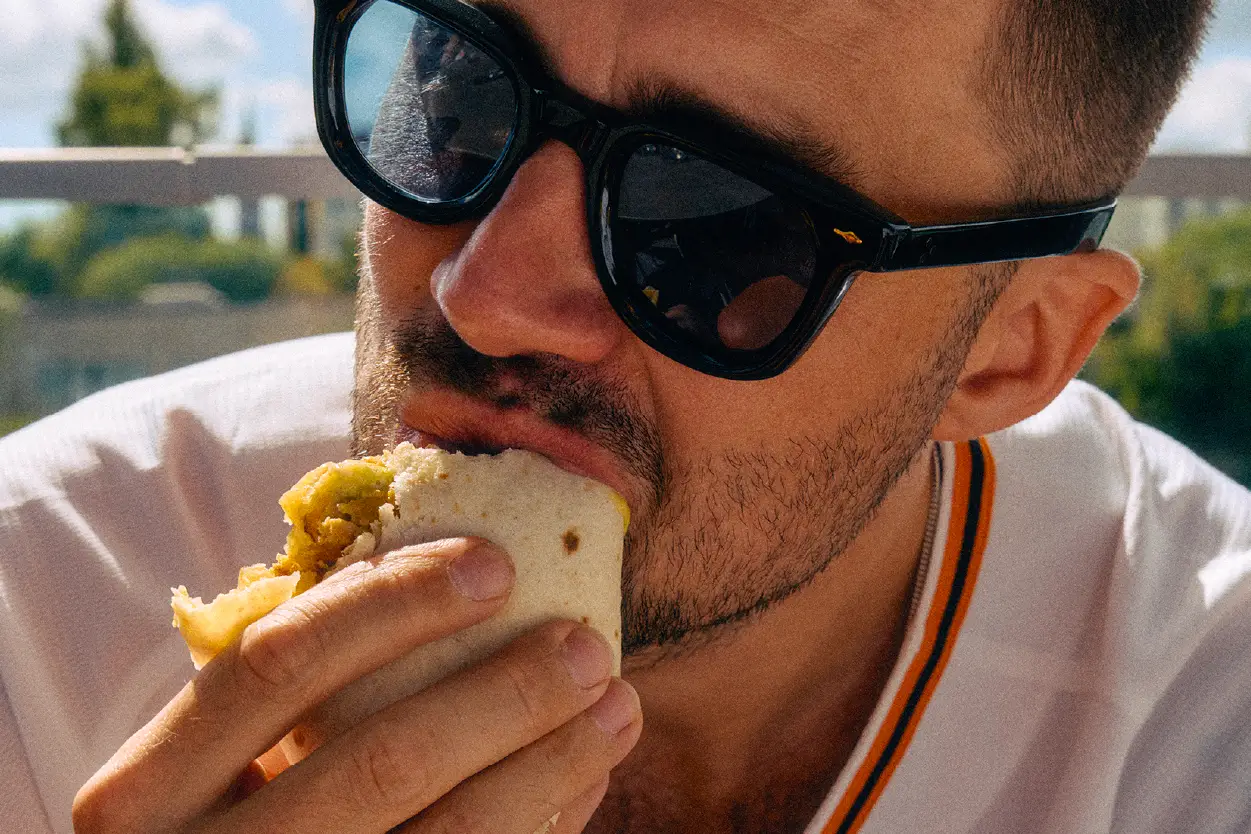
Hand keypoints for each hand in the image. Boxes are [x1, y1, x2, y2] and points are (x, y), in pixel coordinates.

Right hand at [72, 538, 640, 832]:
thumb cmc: (209, 827)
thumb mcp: (202, 767)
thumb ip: (277, 693)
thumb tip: (435, 576)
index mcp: (144, 791)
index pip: (276, 663)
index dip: (394, 603)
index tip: (495, 562)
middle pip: (381, 760)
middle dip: (503, 694)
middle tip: (584, 645)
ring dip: (551, 766)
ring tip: (615, 707)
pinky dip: (542, 826)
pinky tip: (581, 783)